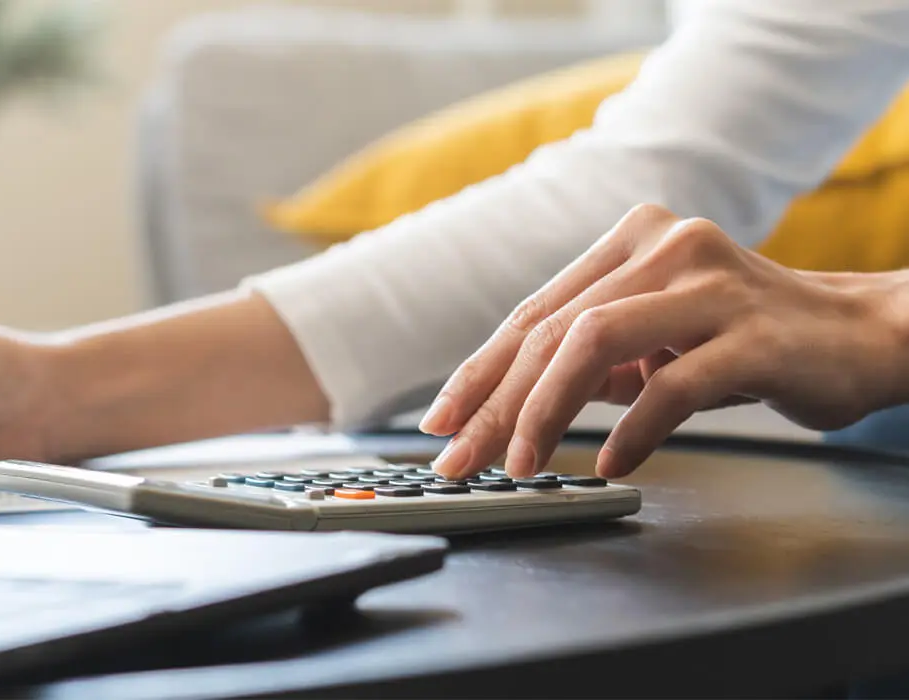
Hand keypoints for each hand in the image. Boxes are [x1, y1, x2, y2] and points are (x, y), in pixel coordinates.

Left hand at [419, 204, 908, 479]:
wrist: (863, 336)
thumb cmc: (747, 342)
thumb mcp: (656, 340)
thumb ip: (591, 359)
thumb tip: (508, 406)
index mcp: (631, 242)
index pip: (535, 313)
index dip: (480, 371)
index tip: (442, 422)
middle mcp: (664, 247)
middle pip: (552, 329)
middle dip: (496, 402)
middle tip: (461, 460)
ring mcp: (710, 285)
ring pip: (595, 341)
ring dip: (545, 411)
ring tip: (523, 466)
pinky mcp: (754, 332)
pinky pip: (674, 383)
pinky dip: (633, 428)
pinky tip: (611, 464)